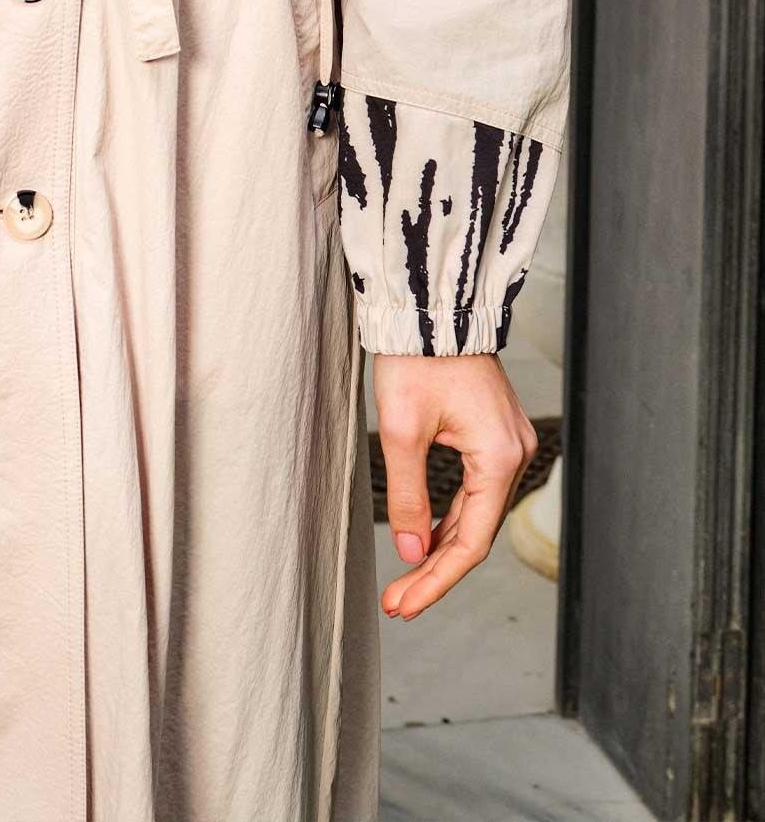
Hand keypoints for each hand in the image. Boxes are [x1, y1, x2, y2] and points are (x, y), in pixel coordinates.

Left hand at [373, 351, 538, 619]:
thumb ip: (410, 497)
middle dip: (435, 571)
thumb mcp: (402, 430)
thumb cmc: (417, 358)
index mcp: (499, 457)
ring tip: (405, 581)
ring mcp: (509, 444)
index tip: (403, 606)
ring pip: (477, 514)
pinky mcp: (495, 435)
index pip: (470, 542)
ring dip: (441, 548)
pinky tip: (427, 541)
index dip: (436, 580)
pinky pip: (476, 491)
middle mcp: (515, 454)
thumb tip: (412, 553)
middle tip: (397, 603)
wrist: (431, 307)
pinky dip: (451, 519)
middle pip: (476, 533)